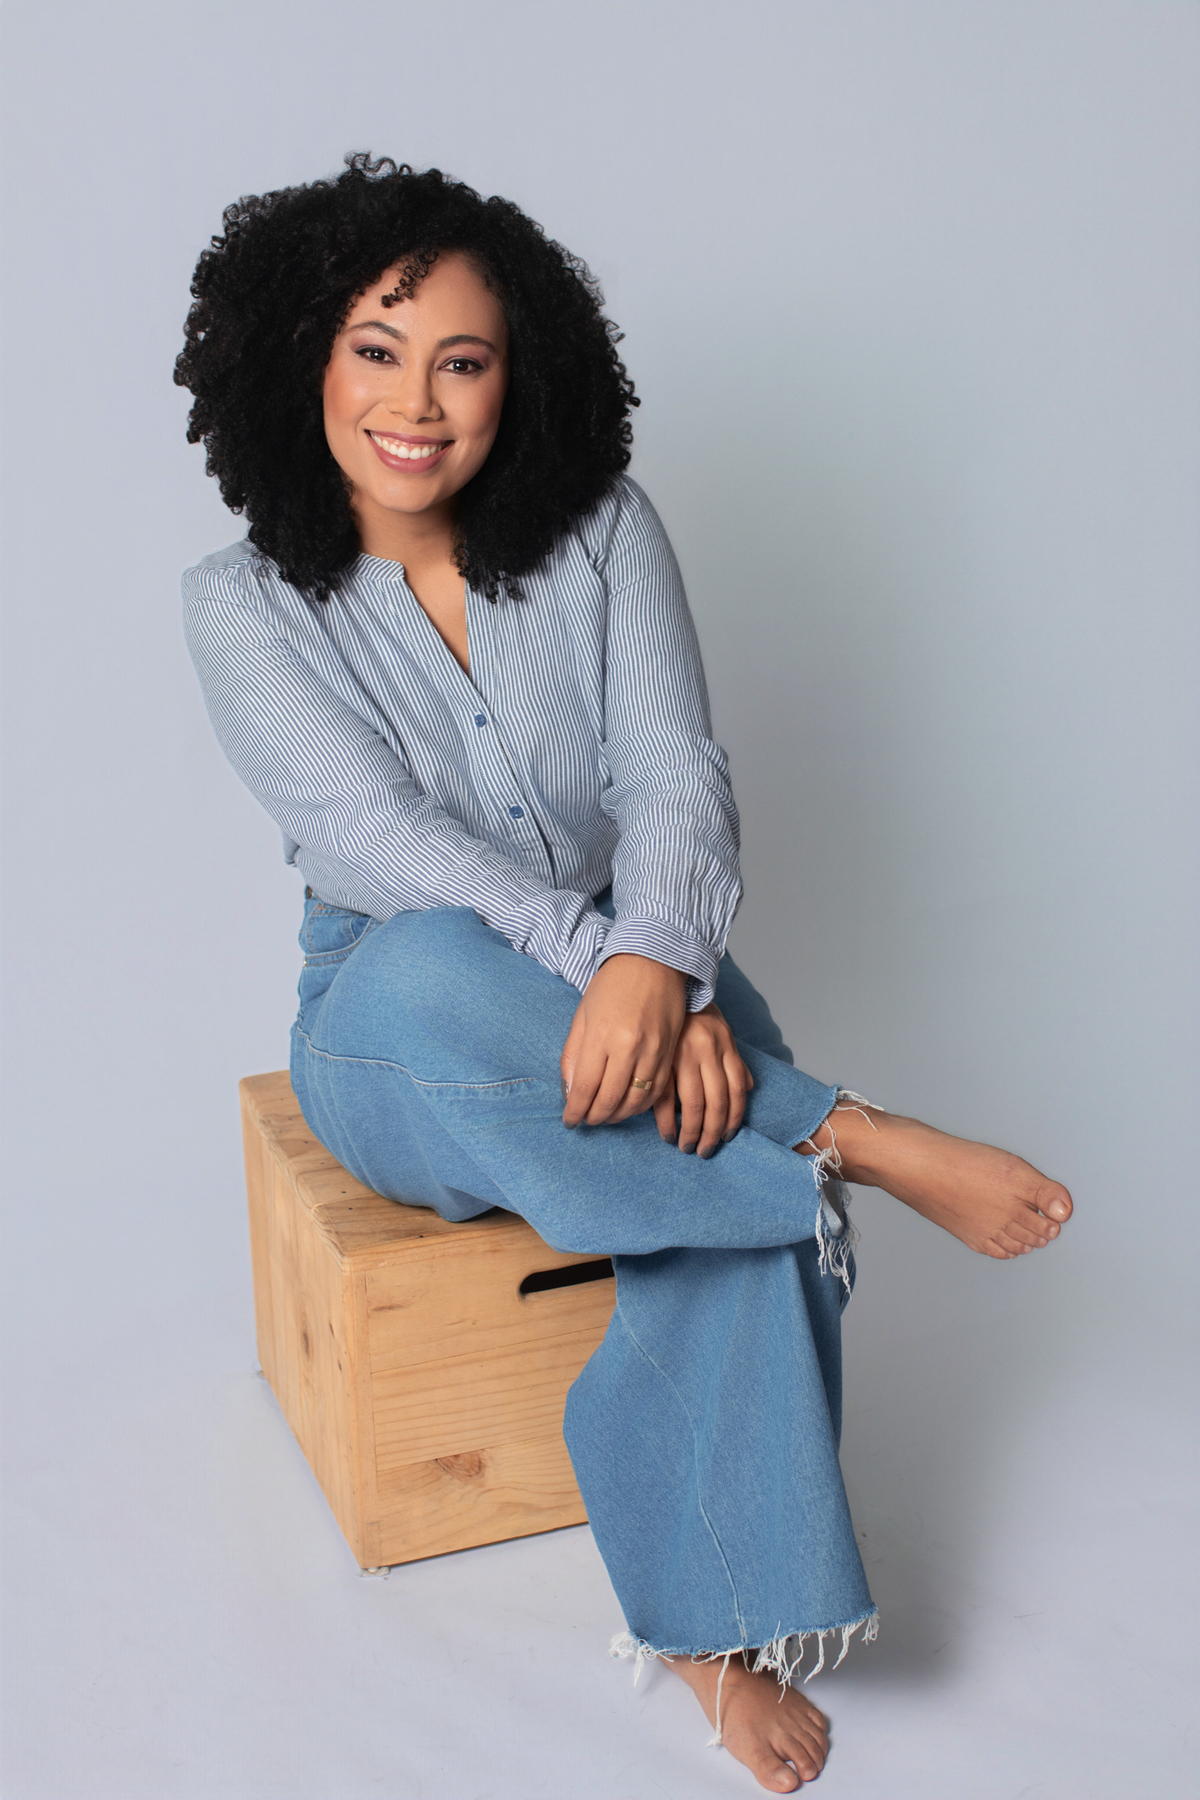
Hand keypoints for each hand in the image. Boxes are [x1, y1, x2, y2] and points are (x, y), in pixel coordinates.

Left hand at [561, 955, 685, 1127]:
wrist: (653, 961)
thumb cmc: (611, 985)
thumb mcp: (583, 1016)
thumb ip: (573, 1055)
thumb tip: (571, 1092)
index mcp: (601, 1035)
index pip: (585, 1088)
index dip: (575, 1111)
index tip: (569, 1121)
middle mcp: (628, 1046)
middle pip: (610, 1100)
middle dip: (595, 1118)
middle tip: (587, 1121)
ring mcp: (653, 1050)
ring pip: (636, 1101)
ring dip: (619, 1116)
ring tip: (606, 1116)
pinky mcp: (669, 1052)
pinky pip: (657, 1090)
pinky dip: (642, 1105)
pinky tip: (630, 1105)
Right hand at [653, 1004, 753, 1157]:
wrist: (659, 982)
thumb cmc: (691, 1012)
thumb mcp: (721, 1030)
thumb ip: (734, 1060)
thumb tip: (749, 1087)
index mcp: (724, 1045)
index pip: (737, 1091)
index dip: (734, 1119)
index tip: (727, 1137)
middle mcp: (707, 1051)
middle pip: (717, 1103)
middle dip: (713, 1133)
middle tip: (706, 1151)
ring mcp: (682, 1055)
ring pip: (694, 1104)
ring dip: (692, 1132)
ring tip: (687, 1146)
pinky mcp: (658, 1059)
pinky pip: (665, 1098)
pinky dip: (666, 1121)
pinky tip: (666, 1134)